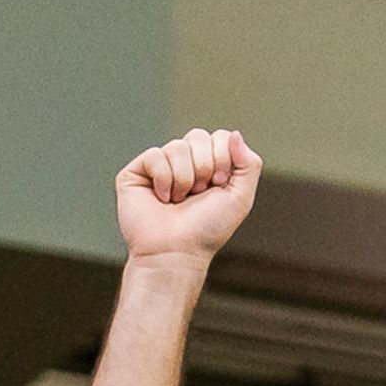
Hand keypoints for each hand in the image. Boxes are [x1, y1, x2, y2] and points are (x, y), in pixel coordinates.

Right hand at [113, 128, 260, 267]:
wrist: (177, 252)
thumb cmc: (207, 230)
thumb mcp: (240, 198)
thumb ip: (249, 164)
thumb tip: (235, 133)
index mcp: (208, 164)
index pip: (219, 137)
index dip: (222, 158)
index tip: (219, 185)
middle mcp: (183, 162)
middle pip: (198, 136)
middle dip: (204, 167)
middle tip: (197, 194)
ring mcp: (159, 165)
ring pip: (176, 146)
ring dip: (184, 179)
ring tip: (178, 200)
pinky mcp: (136, 172)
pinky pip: (154, 155)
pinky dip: (163, 179)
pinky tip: (161, 199)